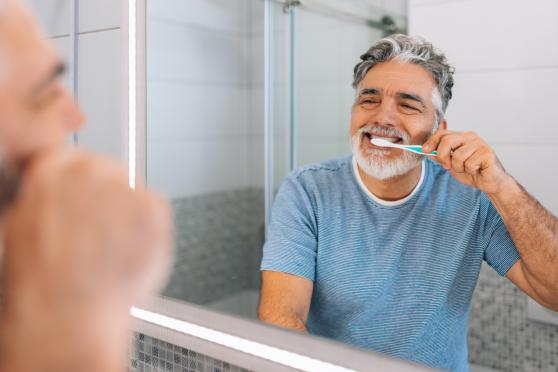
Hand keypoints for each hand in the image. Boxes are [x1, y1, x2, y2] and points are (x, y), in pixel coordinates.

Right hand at [0, 149, 172, 371]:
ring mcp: (126, 188)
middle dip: (107, 199)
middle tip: (99, 233)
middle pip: (110, 172)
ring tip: (111, 251)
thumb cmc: (41, 282)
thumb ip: (46, 199)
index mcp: (53, 169)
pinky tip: (129, 253)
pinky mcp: (154, 209)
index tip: (83, 201)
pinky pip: (156, 211)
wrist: (67, 314)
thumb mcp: (22, 225)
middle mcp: (92, 170)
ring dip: (129, 215)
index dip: (80, 186)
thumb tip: (59, 196)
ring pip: (135, 192)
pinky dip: (150, 230)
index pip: (75, 158)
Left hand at [422, 130, 511, 194]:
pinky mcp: (487, 153)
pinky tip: (477, 170)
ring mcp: (480, 144)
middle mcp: (471, 137)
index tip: (424, 150)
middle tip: (448, 166)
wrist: (490, 183)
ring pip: (458, 156)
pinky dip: (470, 171)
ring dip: (459, 168)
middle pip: (447, 141)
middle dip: (443, 156)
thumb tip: (427, 151)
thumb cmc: (472, 172)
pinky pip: (469, 163)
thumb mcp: (451, 165)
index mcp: (462, 137)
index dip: (432, 141)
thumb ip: (440, 157)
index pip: (443, 133)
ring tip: (467, 169)